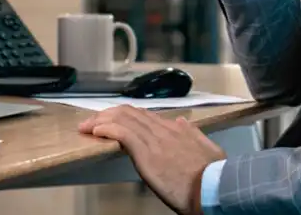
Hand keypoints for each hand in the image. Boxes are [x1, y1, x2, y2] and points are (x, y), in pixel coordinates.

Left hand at [79, 106, 226, 214]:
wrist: (213, 187)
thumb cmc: (213, 175)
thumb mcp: (208, 147)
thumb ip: (193, 134)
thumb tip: (181, 122)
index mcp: (175, 130)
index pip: (144, 115)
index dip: (125, 115)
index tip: (112, 119)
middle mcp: (163, 130)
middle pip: (130, 113)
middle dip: (108, 115)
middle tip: (92, 121)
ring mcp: (154, 140)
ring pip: (123, 119)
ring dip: (101, 120)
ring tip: (87, 126)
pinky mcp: (146, 153)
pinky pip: (122, 133)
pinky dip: (106, 129)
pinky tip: (96, 131)